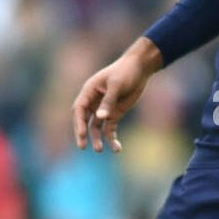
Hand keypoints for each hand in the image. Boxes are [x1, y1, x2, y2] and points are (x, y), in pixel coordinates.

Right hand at [72, 37, 162, 151]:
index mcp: (89, 91)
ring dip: (97, 138)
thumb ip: (108, 101)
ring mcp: (103, 109)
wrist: (140, 69)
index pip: (79, 109)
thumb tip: (100, 117)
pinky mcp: (114, 114)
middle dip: (82, 133)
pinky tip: (117, 148)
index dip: (78, 122)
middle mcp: (93, 101)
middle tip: (82, 146)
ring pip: (96, 127)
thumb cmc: (126, 72)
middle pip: (84, 120)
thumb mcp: (117, 85)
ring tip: (100, 149)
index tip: (82, 134)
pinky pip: (110, 129)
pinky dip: (112, 138)